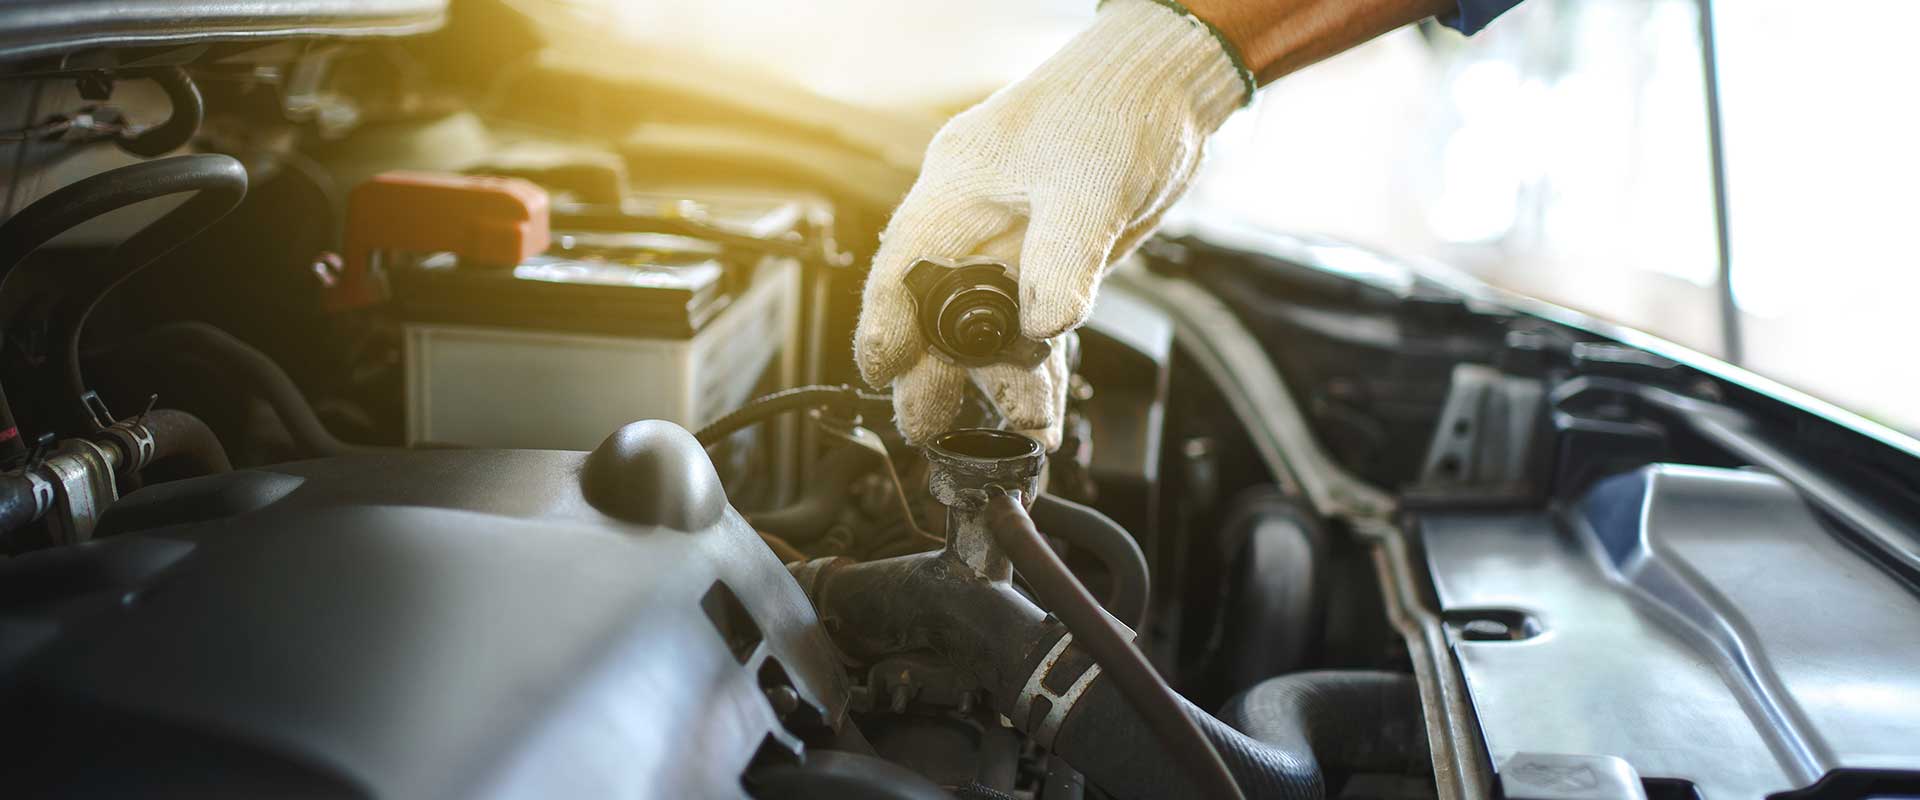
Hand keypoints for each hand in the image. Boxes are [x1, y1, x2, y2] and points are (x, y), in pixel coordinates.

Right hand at [854, 0, 1248, 449]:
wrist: (1168, 88)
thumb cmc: (1115, 106)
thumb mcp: (1090, 187)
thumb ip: (1063, 260)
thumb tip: (1045, 326)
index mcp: (957, 188)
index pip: (904, 266)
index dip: (886, 323)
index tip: (880, 373)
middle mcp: (976, 220)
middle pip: (938, 310)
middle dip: (936, 372)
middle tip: (932, 427)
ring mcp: (1013, 243)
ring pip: (988, 327)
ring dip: (1001, 380)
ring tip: (1022, 427)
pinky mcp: (1052, 261)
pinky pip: (1033, 325)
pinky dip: (1039, 367)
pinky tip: (1044, 408)